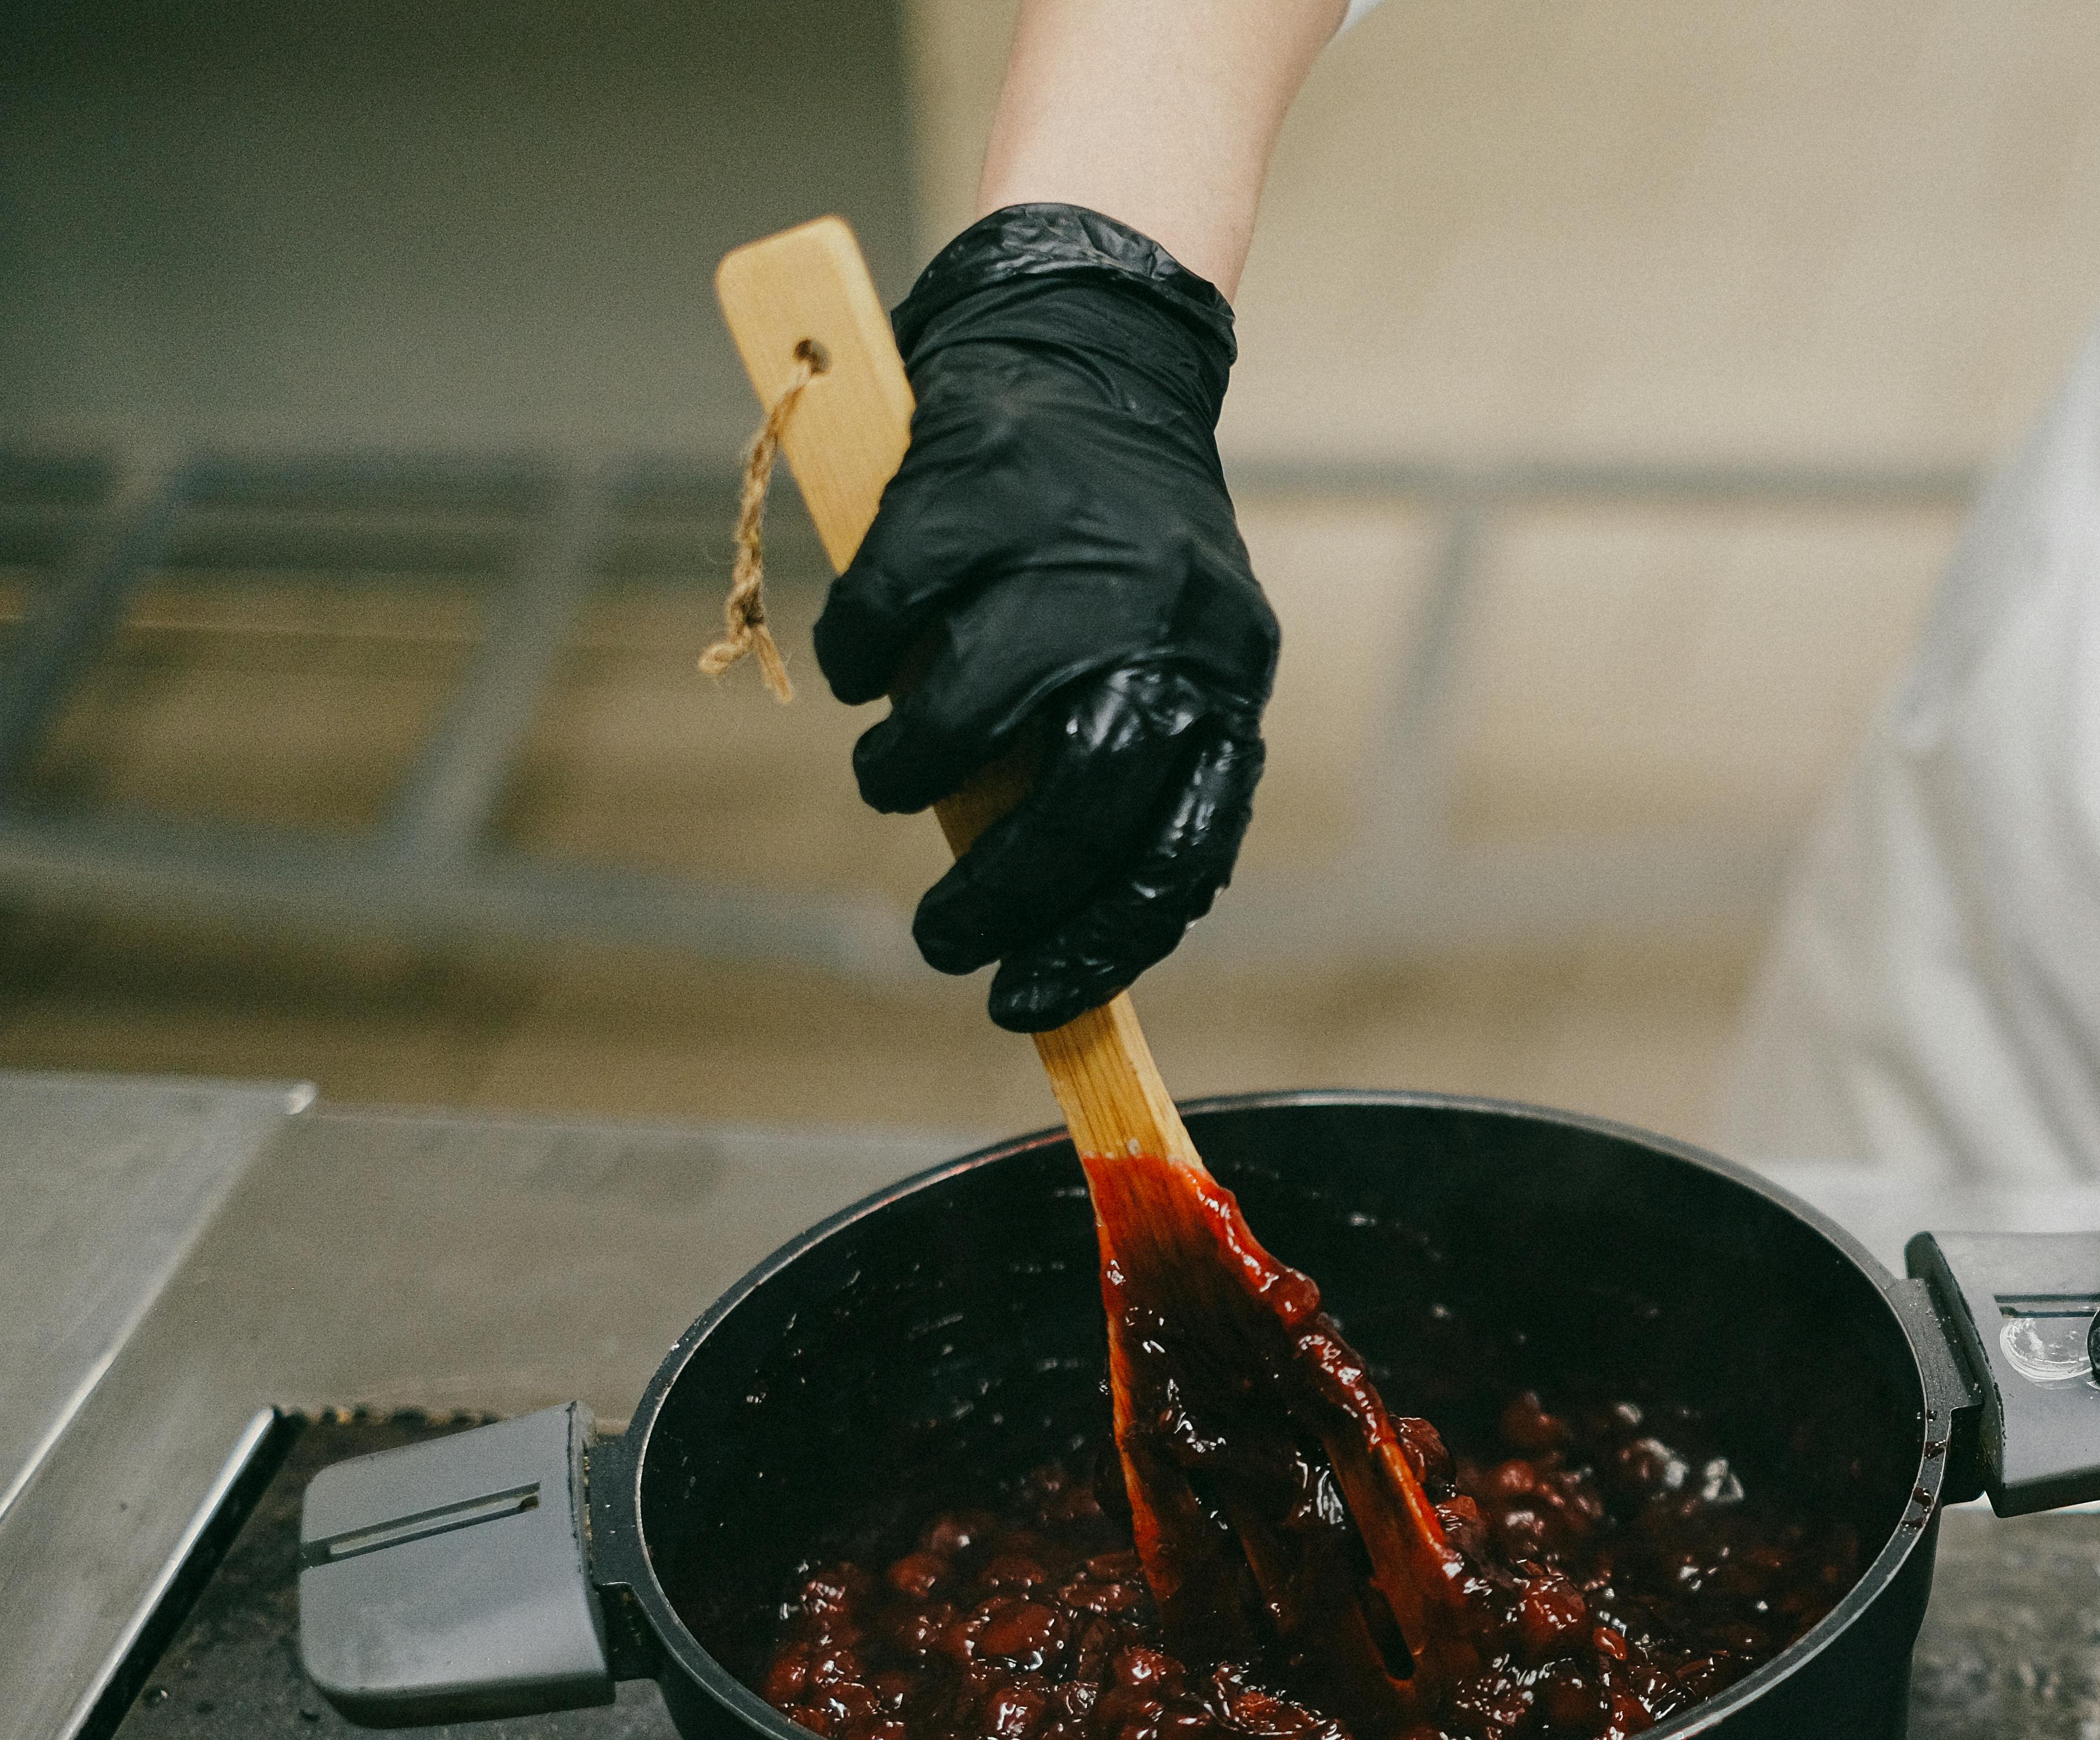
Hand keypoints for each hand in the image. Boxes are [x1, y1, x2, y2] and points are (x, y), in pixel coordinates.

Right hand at [814, 203, 1276, 1031]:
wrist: (1093, 351)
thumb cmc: (1115, 547)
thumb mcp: (1167, 656)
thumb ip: (1133, 771)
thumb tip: (1064, 930)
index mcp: (1221, 682)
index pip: (1176, 858)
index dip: (1100, 950)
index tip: (1029, 1005)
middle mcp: (1161, 628)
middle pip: (1073, 814)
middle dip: (994, 904)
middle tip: (938, 943)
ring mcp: (1065, 557)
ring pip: (961, 724)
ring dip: (906, 779)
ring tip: (890, 779)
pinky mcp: (971, 494)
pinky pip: (884, 625)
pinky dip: (855, 668)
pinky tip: (860, 673)